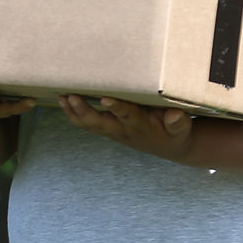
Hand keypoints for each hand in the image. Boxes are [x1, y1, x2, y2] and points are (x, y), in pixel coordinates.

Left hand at [58, 93, 194, 159]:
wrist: (169, 146)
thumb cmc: (175, 132)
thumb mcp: (181, 128)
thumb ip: (178, 121)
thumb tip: (174, 115)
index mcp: (140, 125)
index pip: (127, 116)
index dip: (117, 108)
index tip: (106, 99)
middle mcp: (123, 129)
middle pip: (99, 123)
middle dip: (84, 111)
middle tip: (71, 96)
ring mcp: (113, 131)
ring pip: (89, 125)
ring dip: (74, 112)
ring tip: (61, 97)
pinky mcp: (109, 129)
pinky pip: (87, 124)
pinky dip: (74, 114)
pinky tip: (64, 101)